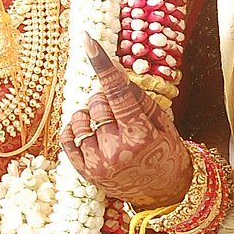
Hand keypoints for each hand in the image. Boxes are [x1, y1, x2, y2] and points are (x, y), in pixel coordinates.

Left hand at [60, 36, 192, 209]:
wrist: (163, 193)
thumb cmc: (165, 152)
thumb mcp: (163, 122)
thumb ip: (138, 98)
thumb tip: (114, 73)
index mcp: (139, 134)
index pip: (116, 90)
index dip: (102, 63)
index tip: (88, 40)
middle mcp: (116, 149)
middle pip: (97, 102)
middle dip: (106, 99)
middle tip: (121, 112)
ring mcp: (98, 163)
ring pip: (80, 118)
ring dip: (91, 114)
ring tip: (107, 125)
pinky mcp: (85, 172)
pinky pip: (67, 138)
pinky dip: (75, 128)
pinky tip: (91, 132)